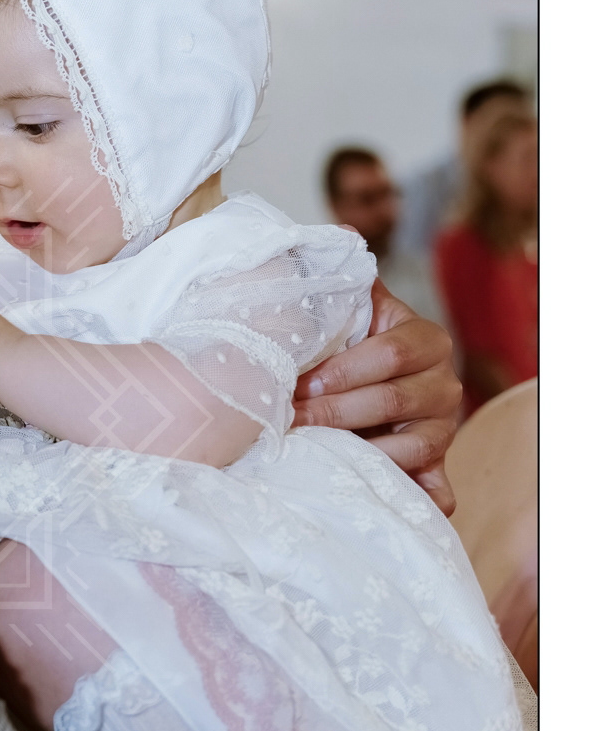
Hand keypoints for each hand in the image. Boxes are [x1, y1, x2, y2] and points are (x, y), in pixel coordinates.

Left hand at [291, 279, 460, 514]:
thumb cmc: (346, 344)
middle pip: (392, 400)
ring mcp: (442, 428)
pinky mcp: (435, 466)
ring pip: (410, 447)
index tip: (297, 385)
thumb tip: (341, 231)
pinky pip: (434, 488)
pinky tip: (376, 498)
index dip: (341, 371)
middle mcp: (442, 383)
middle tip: (289, 420)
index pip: (390, 354)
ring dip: (359, 454)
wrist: (359, 385)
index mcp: (423, 340)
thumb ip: (344, 277)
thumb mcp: (349, 309)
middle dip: (334, 412)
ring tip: (311, 455)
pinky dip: (413, 497)